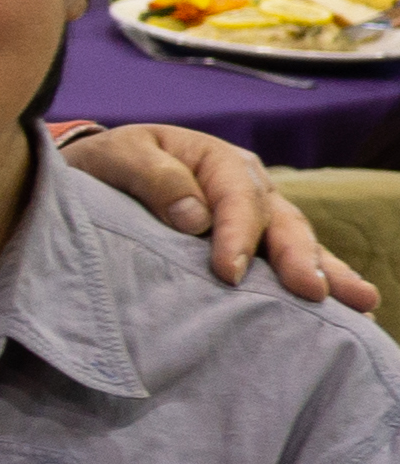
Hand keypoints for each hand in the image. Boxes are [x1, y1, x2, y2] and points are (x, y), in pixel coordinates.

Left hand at [62, 122, 380, 306]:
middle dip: (298, 257)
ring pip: (298, 242)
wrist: (103, 171)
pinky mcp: (257, 242)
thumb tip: (193, 216)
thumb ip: (152, 178)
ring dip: (327, 272)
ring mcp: (260, 215)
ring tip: (359, 302)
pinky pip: (290, 259)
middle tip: (312, 291)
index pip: (236, 198)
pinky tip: (349, 307)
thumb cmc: (111, 163)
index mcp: (218, 161)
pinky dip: (319, 279)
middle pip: (281, 222)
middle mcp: (250, 186)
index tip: (227, 272)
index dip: (236, 235)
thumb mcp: (119, 156)